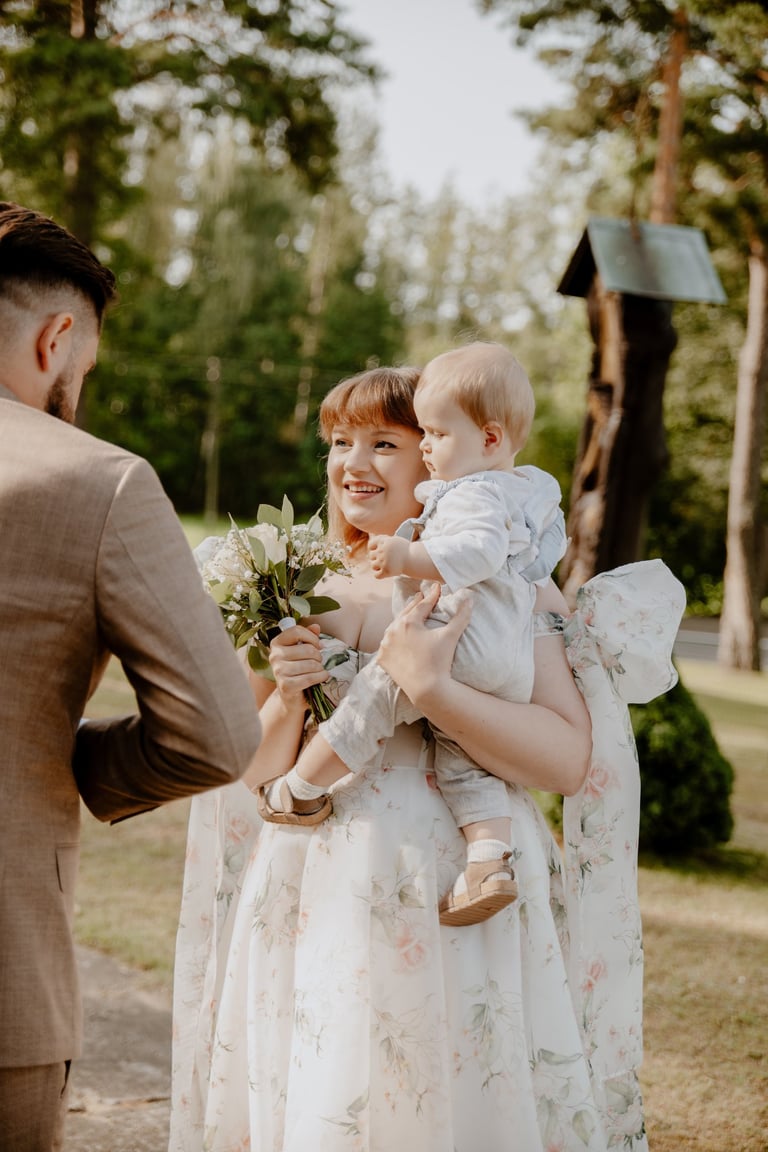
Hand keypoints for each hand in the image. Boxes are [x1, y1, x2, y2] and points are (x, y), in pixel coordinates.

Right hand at [269, 622, 327, 708]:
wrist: (292, 695)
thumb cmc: (299, 669)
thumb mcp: (302, 650)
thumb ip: (308, 636)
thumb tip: (316, 627)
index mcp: (277, 643)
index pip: (296, 631)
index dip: (312, 637)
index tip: (318, 645)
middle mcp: (274, 656)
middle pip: (307, 649)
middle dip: (318, 656)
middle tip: (318, 661)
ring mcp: (278, 671)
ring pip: (311, 664)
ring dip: (320, 668)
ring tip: (319, 670)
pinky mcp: (285, 686)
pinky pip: (310, 678)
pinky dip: (320, 677)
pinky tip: (321, 677)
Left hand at [368, 533, 408, 578]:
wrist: (415, 559)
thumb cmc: (405, 549)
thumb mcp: (394, 540)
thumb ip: (382, 541)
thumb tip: (370, 547)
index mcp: (383, 542)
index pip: (370, 545)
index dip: (373, 548)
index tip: (380, 550)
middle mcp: (382, 551)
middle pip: (371, 556)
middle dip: (377, 558)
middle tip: (385, 559)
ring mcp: (383, 562)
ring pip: (373, 566)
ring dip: (378, 566)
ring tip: (386, 566)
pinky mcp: (386, 571)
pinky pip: (376, 575)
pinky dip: (380, 575)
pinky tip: (385, 573)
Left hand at [377, 583, 472, 704]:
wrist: (427, 689)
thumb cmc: (439, 661)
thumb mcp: (450, 636)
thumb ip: (460, 616)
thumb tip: (470, 598)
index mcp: (408, 622)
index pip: (422, 606)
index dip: (431, 596)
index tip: (436, 588)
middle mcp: (393, 631)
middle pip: (405, 614)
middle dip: (414, 605)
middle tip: (420, 596)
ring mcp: (386, 645)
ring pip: (393, 628)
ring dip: (401, 621)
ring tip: (406, 616)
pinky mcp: (383, 659)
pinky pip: (386, 646)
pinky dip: (391, 640)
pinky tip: (394, 638)